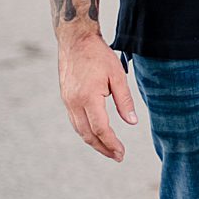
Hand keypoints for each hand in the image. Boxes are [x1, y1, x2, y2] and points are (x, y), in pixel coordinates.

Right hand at [56, 27, 136, 161]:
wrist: (75, 41)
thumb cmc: (99, 56)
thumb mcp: (117, 76)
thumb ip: (124, 101)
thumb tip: (132, 122)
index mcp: (88, 98)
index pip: (100, 128)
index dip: (111, 143)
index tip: (121, 153)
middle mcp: (74, 102)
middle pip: (87, 134)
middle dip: (103, 148)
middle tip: (117, 157)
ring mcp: (67, 101)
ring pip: (79, 129)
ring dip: (93, 142)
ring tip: (109, 150)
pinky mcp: (66, 98)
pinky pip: (75, 121)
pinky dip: (86, 131)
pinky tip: (96, 135)